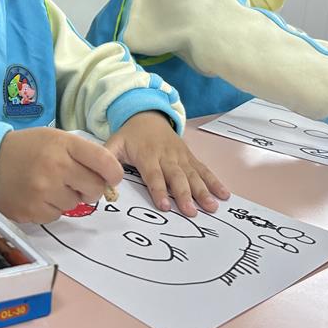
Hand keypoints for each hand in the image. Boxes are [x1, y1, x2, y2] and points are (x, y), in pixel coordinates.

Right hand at [0, 127, 123, 223]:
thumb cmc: (27, 149)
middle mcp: (56, 167)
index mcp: (64, 144)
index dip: (114, 173)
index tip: (112, 177)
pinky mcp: (33, 210)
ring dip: (68, 198)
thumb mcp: (55, 138)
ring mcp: (43, 190)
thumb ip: (83, 154)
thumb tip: (109, 179)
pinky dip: (52, 208)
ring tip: (49, 185)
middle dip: (91, 188)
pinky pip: (57, 215)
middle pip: (95, 188)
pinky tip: (38, 195)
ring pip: (76, 204)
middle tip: (77, 182)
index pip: (104, 161)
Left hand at [105, 111, 229, 216]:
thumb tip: (103, 181)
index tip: (164, 206)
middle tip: (192, 212)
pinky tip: (224, 194)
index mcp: (147, 155)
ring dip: (203, 191)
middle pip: (177, 177)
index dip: (158, 190)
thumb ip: (107, 159)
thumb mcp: (114, 143)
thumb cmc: (129, 135)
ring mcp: (181, 157)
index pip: (153, 175)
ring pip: (193, 175)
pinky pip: (203, 170)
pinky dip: (214, 181)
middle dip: (185, 195)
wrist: (147, 115)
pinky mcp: (190, 157)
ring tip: (212, 206)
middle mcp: (166, 156)